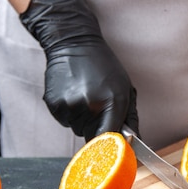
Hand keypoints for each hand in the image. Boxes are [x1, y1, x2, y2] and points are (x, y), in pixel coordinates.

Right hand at [20, 0, 137, 140]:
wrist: (74, 43)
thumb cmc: (104, 67)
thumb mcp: (125, 89)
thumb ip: (130, 118)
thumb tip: (133, 143)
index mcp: (111, 101)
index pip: (109, 137)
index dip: (109, 143)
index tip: (110, 144)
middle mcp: (89, 105)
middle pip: (92, 135)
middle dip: (96, 126)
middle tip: (97, 105)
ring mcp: (69, 105)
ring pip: (77, 128)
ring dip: (82, 119)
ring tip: (84, 96)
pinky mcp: (54, 104)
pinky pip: (65, 121)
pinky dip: (69, 113)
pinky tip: (72, 94)